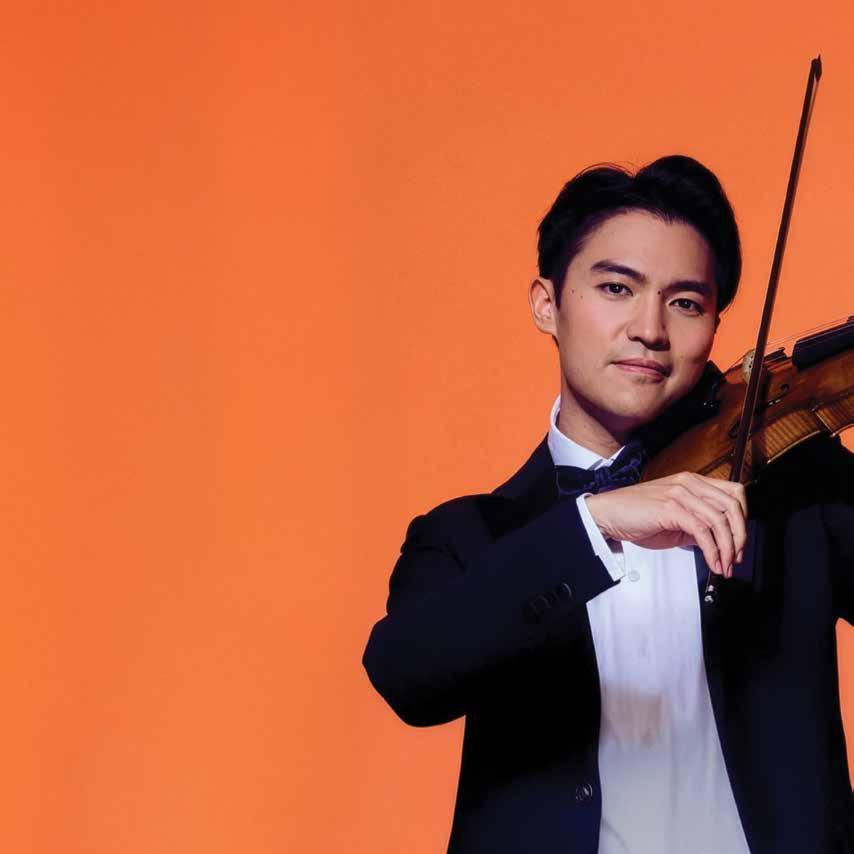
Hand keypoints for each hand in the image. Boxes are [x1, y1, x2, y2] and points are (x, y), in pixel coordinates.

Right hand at [584, 472, 747, 577]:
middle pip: (732, 506)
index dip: (743, 518)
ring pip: (719, 521)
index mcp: (691, 481)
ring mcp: (680, 494)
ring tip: (724, 566)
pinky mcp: (671, 509)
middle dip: (740, 536)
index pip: (734, 493)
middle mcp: (689, 483)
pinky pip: (702, 531)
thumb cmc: (634, 515)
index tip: (740, 541)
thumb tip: (718, 540)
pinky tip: (712, 562)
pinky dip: (712, 551)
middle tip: (737, 558)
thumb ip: (696, 525)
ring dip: (727, 549)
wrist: (607, 514)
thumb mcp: (672, 518)